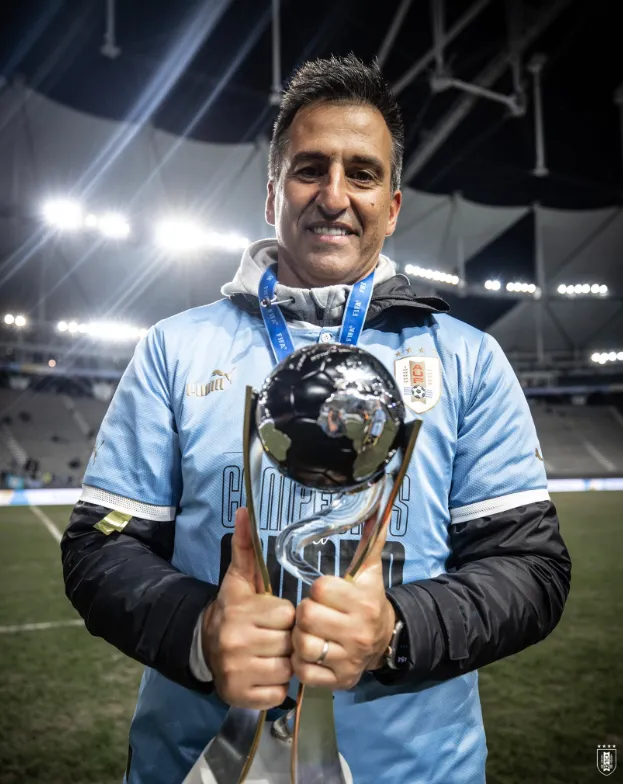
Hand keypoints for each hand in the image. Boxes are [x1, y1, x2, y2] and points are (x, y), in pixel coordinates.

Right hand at [201, 507, 294, 708]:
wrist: (205, 645)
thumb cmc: (234, 609)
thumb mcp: (240, 577)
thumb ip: (246, 545)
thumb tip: (245, 509)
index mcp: (240, 611)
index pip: (287, 614)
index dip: (286, 616)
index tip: (274, 616)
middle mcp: (236, 642)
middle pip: (289, 643)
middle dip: (287, 640)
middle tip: (274, 636)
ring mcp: (237, 671)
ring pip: (287, 669)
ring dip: (284, 663)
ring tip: (270, 653)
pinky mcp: (240, 696)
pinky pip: (278, 694)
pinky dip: (276, 687)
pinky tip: (264, 673)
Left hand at [291, 520, 395, 689]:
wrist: (383, 641)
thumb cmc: (367, 600)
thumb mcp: (369, 570)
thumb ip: (372, 538)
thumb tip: (383, 505)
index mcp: (364, 602)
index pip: (321, 589)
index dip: (317, 590)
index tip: (323, 592)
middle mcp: (359, 632)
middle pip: (308, 616)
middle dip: (304, 613)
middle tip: (312, 613)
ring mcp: (349, 659)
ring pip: (304, 645)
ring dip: (299, 639)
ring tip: (308, 632)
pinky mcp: (339, 681)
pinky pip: (304, 671)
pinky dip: (300, 663)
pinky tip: (309, 652)